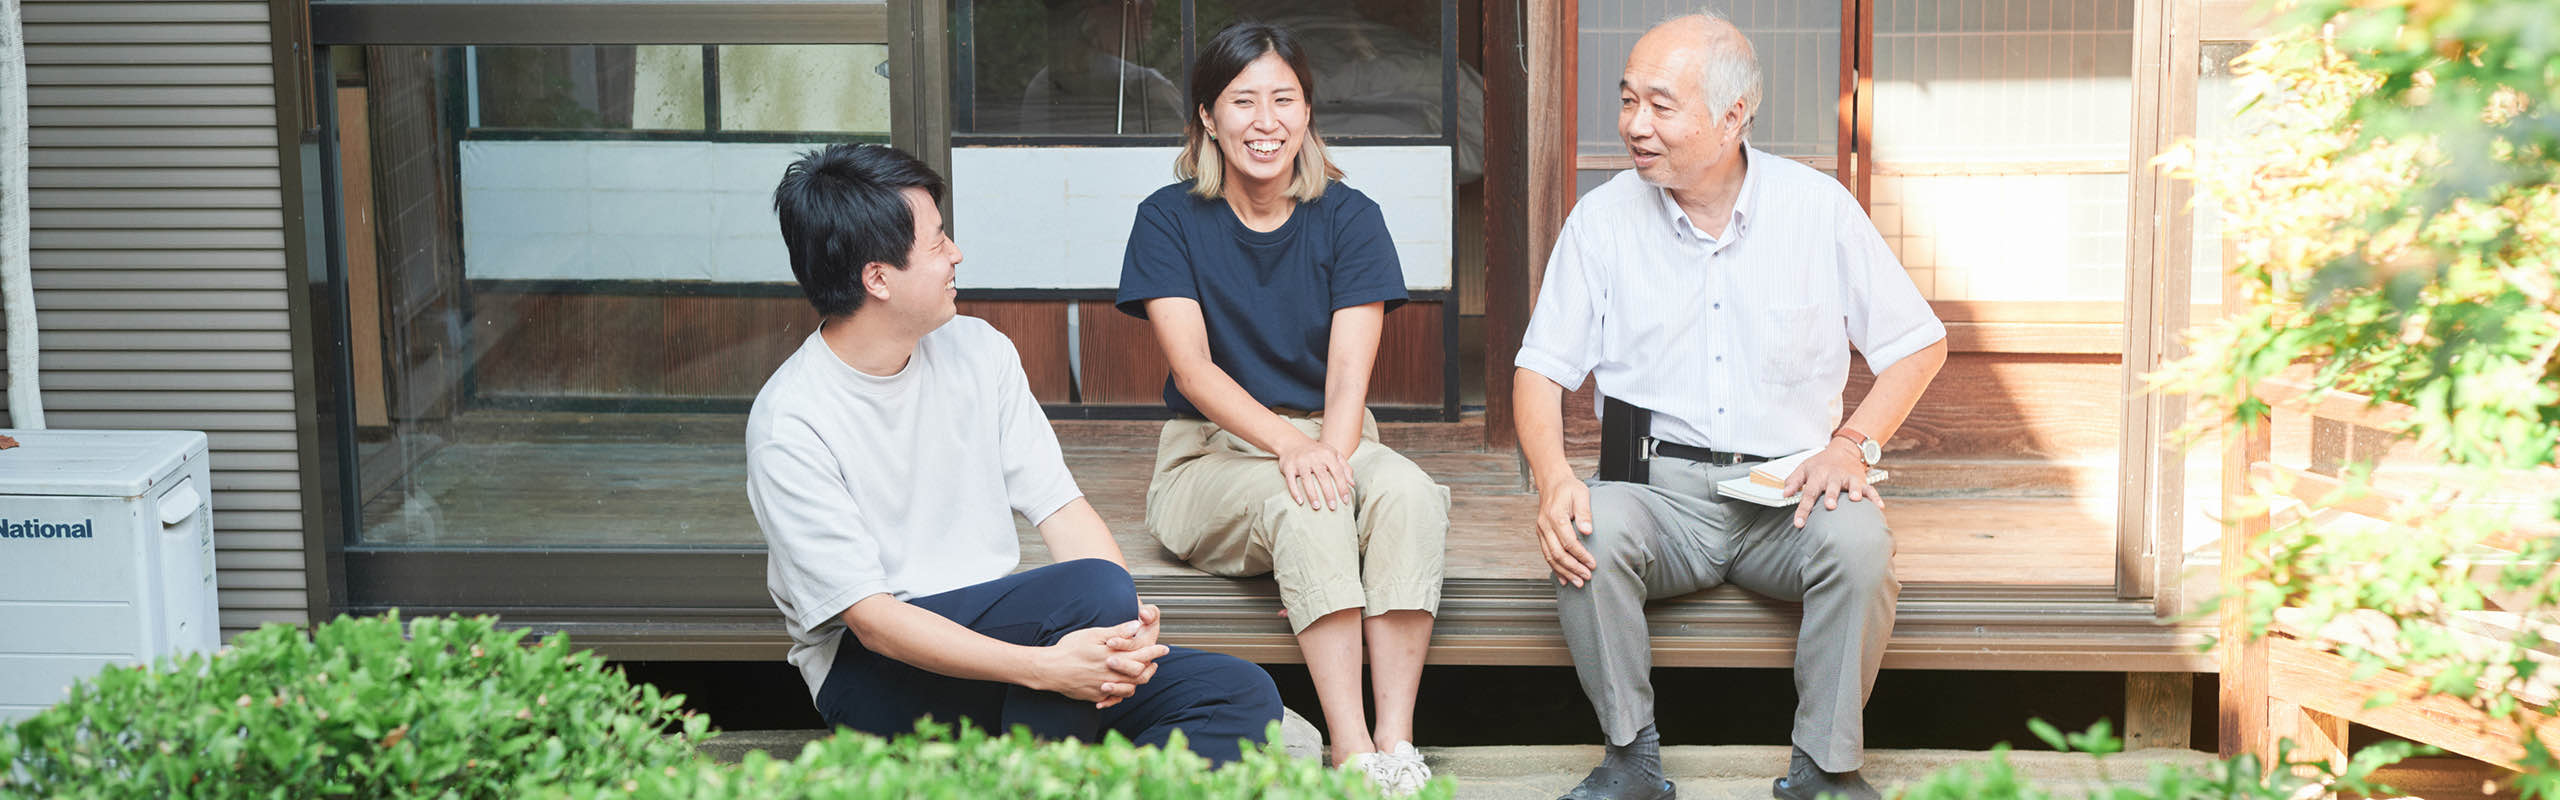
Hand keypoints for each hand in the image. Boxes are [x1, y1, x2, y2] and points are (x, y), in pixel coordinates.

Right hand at [1035, 621, 1168, 707]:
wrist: (1049, 670)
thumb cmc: (1069, 649)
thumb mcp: (1093, 635)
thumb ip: (1117, 632)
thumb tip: (1136, 626)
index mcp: (1114, 658)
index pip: (1142, 656)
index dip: (1155, 652)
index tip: (1164, 648)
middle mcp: (1112, 675)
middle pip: (1140, 676)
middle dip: (1150, 669)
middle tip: (1155, 663)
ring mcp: (1104, 688)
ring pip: (1130, 689)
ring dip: (1138, 681)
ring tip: (1141, 674)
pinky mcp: (1096, 697)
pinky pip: (1114, 698)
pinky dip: (1121, 693)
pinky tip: (1121, 687)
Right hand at [1276, 437, 1355, 510]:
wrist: (1293, 443)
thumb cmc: (1318, 452)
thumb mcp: (1333, 454)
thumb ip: (1345, 468)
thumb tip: (1352, 484)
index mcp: (1327, 454)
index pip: (1337, 472)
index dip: (1342, 487)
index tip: (1346, 501)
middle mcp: (1314, 457)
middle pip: (1323, 477)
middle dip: (1329, 494)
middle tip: (1333, 507)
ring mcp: (1300, 462)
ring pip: (1307, 480)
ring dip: (1312, 495)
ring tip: (1317, 507)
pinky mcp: (1288, 467)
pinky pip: (1291, 481)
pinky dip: (1295, 492)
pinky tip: (1300, 502)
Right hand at [1533, 476, 1595, 586]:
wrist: (1552, 483)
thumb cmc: (1568, 488)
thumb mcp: (1581, 495)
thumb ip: (1585, 513)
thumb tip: (1588, 531)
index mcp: (1555, 516)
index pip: (1568, 542)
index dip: (1581, 555)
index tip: (1592, 563)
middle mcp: (1545, 525)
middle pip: (1557, 553)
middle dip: (1573, 568)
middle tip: (1587, 577)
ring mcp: (1541, 531)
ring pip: (1550, 557)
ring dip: (1564, 572)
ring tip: (1577, 582)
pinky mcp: (1541, 535)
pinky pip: (1546, 555)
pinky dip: (1555, 569)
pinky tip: (1563, 579)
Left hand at [1782, 439, 1884, 528]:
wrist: (1843, 450)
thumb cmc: (1821, 463)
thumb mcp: (1804, 468)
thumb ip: (1793, 481)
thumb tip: (1785, 494)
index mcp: (1818, 475)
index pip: (1808, 493)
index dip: (1803, 509)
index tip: (1799, 523)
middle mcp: (1834, 476)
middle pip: (1831, 487)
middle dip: (1831, 496)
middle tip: (1830, 506)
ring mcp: (1849, 478)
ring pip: (1852, 485)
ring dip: (1854, 491)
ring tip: (1854, 499)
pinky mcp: (1861, 481)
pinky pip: (1869, 489)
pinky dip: (1875, 497)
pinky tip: (1879, 506)